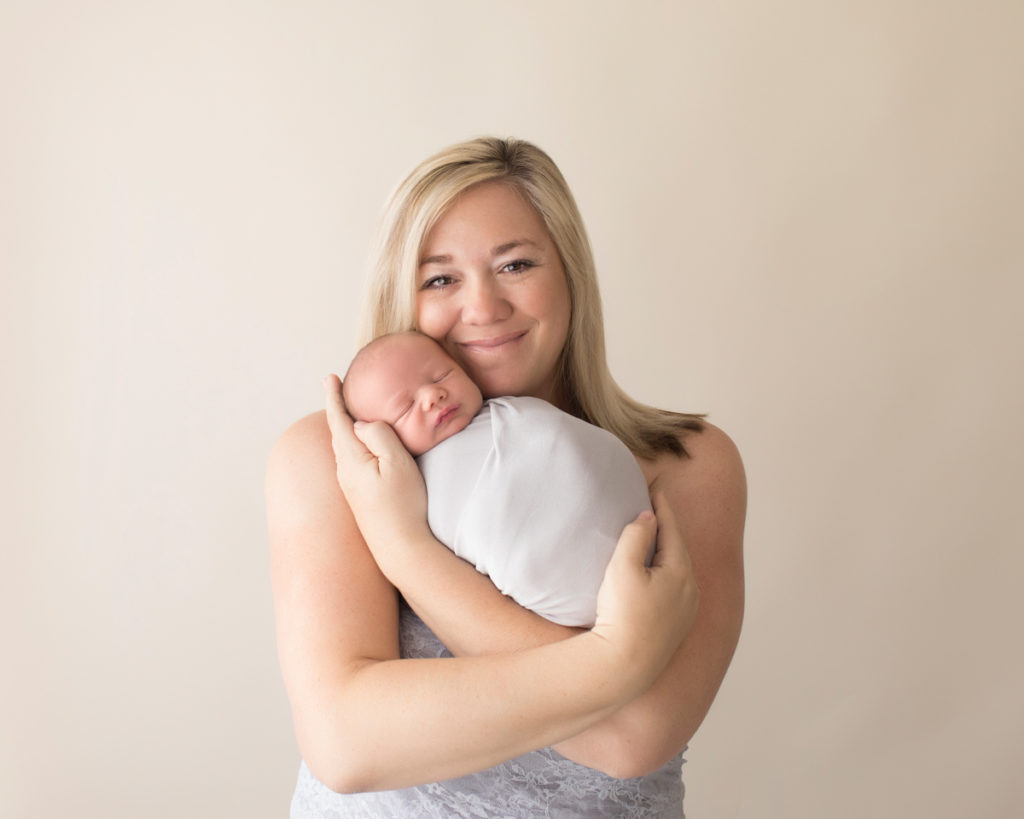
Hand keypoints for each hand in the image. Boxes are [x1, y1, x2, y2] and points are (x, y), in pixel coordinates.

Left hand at [323, 374, 430, 577]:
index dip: (333, 396)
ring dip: (345, 428)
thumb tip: (361, 423)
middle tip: (336, 389)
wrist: (401, 548)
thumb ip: (378, 435)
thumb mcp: (396, 462)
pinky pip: (352, 461)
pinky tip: (360, 448)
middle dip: (337, 410)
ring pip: (345, 448)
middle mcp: (345, 471)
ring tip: (348, 413)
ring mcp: (351, 486)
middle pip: (338, 432)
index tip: (329, 378)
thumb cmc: (403, 503)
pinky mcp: (359, 497)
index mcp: (351, 458)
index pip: (339, 419)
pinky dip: (353, 445)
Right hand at [591, 494, 699, 692]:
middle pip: (678, 549)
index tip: (656, 488)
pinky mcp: (677, 628)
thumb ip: (636, 537)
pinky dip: (666, 573)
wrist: (624, 667)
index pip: (672, 529)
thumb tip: (649, 518)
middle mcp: (691, 590)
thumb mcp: (622, 569)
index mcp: (681, 571)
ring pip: (678, 570)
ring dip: (667, 552)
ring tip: (653, 539)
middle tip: (653, 509)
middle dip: (667, 528)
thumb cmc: (621, 615)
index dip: (662, 507)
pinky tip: (654, 576)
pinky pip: (675, 589)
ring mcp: (686, 611)